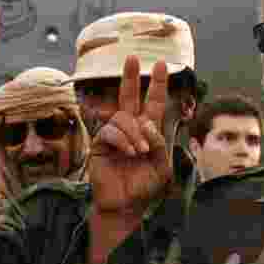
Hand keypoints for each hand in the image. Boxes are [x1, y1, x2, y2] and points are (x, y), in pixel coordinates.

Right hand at [88, 56, 171, 214]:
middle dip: (131, 77)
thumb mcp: (162, 166)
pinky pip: (111, 132)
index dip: (158, 85)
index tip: (163, 65)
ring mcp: (114, 136)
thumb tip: (145, 122)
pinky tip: (129, 153)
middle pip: (130, 97)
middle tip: (132, 57)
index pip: (153, 103)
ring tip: (139, 152)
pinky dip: (123, 141)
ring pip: (123, 117)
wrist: (125, 205)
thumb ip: (160, 142)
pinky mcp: (100, 144)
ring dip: (135, 133)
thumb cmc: (144, 187)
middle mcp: (130, 129)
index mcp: (148, 132)